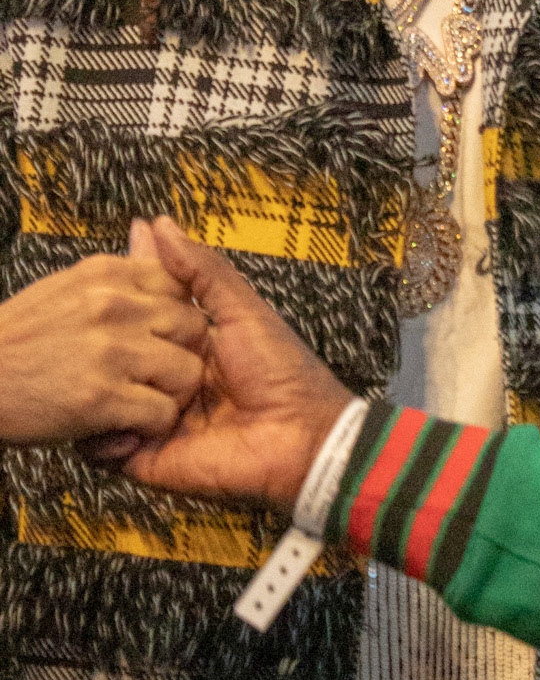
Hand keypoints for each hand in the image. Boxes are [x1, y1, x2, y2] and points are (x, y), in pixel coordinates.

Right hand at [0, 222, 208, 444]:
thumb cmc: (19, 342)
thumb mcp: (66, 287)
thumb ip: (117, 268)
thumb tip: (148, 226)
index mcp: (106, 273)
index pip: (181, 283)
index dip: (176, 318)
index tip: (159, 339)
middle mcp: (112, 304)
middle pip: (194, 327)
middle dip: (181, 356)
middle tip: (152, 377)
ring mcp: (108, 350)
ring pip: (186, 372)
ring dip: (169, 396)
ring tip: (138, 403)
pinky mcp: (100, 396)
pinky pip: (161, 413)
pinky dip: (148, 429)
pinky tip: (123, 428)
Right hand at [124, 217, 352, 515]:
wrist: (301, 438)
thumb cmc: (283, 372)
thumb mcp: (242, 309)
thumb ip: (202, 271)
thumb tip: (157, 224)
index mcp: (185, 346)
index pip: (134, 321)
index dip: (118, 306)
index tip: (100, 286)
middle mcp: (164, 381)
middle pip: (112, 360)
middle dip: (102, 348)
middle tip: (103, 339)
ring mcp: (151, 419)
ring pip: (100, 400)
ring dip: (106, 389)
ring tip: (123, 383)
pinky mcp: (144, 455)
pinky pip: (100, 447)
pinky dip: (101, 435)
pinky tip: (118, 421)